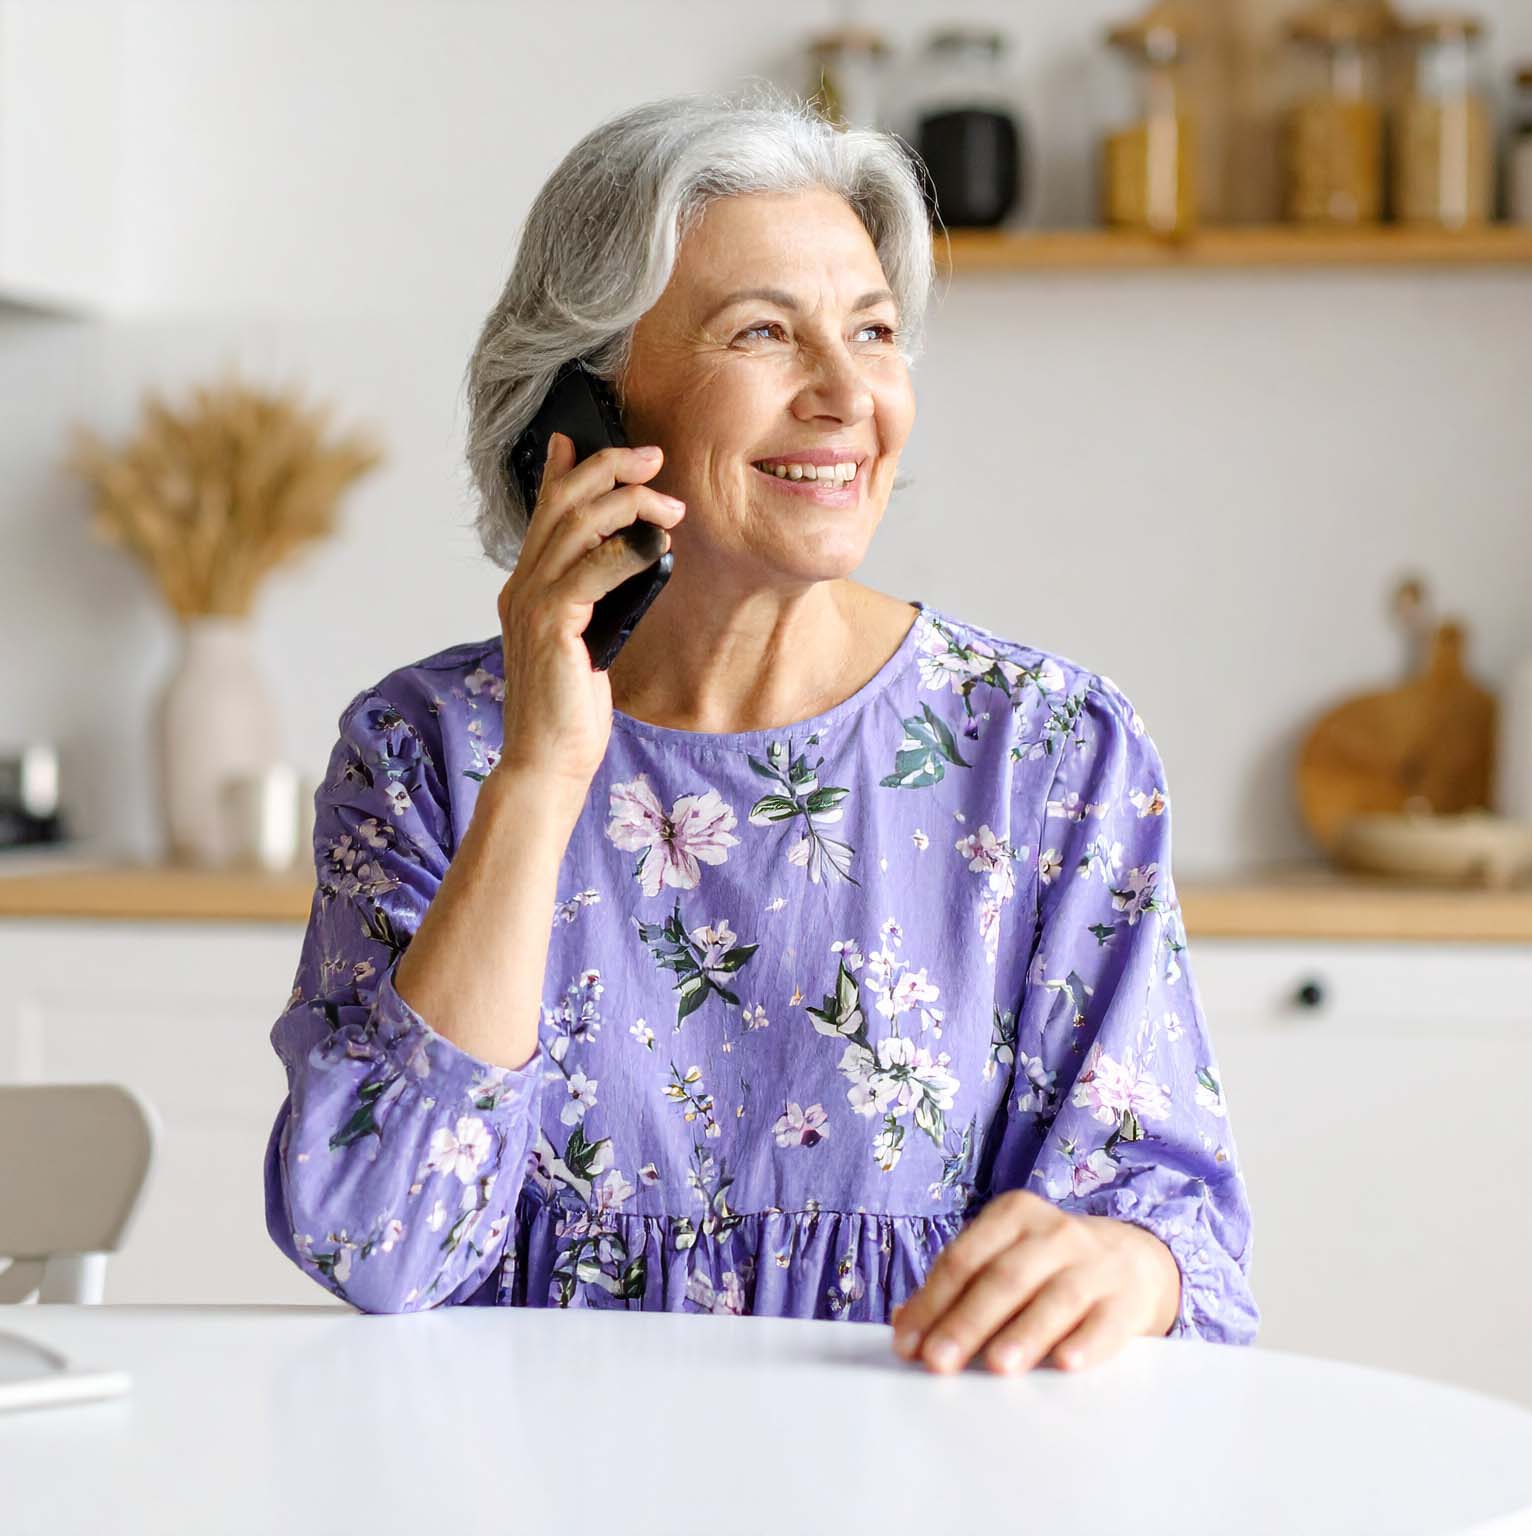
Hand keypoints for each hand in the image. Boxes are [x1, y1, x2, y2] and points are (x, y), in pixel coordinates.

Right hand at [493, 433, 685, 796]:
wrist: (548, 760)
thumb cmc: (570, 707)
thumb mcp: (587, 639)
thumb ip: (596, 598)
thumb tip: (635, 559)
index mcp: (526, 587)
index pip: (544, 511)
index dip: (564, 469)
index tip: (584, 438)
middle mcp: (522, 587)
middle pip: (562, 504)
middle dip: (609, 469)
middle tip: (653, 458)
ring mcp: (531, 605)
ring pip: (577, 528)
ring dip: (629, 506)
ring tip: (670, 507)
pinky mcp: (551, 628)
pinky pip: (590, 573)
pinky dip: (626, 552)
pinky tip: (656, 547)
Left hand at [890, 1190, 1180, 1374]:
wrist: (1131, 1259)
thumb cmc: (1047, 1266)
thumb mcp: (1003, 1259)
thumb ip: (956, 1289)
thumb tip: (905, 1326)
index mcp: (1013, 1215)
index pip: (964, 1259)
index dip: (932, 1302)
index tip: (909, 1345)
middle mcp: (1054, 1232)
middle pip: (1004, 1278)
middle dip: (967, 1322)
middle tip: (939, 1361)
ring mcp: (1094, 1263)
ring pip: (1055, 1297)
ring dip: (1024, 1333)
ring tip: (997, 1366)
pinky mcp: (1126, 1299)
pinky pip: (1105, 1321)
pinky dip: (1086, 1342)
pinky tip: (1066, 1363)